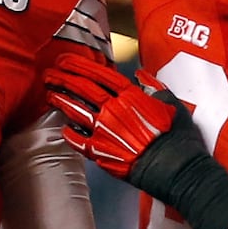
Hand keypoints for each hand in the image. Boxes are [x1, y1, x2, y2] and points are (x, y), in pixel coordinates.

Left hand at [46, 52, 227, 228]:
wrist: (175, 167)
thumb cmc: (178, 137)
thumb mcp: (172, 104)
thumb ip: (155, 87)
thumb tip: (142, 76)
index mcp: (130, 96)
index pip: (99, 74)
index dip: (79, 65)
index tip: (66, 60)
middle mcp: (113, 110)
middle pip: (82, 89)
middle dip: (63, 78)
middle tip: (49, 74)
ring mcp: (104, 131)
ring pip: (75, 111)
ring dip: (60, 101)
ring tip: (49, 94)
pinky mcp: (101, 153)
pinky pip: (78, 141)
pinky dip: (69, 134)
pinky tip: (63, 128)